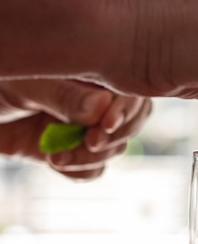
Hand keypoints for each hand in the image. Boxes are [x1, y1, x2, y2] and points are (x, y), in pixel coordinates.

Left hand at [0, 79, 151, 179]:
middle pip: (128, 123)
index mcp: (89, 71)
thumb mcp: (23, 85)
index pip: (128, 91)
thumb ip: (63, 95)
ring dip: (89, 159)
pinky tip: (54, 163)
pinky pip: (92, 169)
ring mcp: (81, 125)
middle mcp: (92, 98)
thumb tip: (102, 107)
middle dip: (111, 139)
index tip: (105, 126)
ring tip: (55, 156)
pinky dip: (79, 171)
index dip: (125, 110)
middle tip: (89, 144)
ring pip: (113, 149)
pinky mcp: (68, 150)